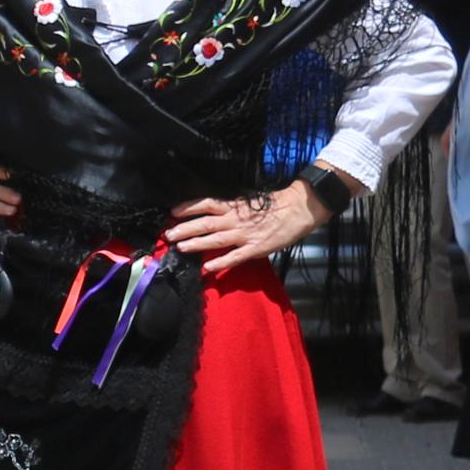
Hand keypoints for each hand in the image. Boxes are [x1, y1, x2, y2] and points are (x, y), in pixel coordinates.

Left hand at [166, 182, 319, 270]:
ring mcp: (245, 234)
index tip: (172, 211)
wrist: (300, 208)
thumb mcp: (250, 202)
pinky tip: (208, 267)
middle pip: (205, 223)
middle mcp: (236, 219)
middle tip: (169, 234)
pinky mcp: (256, 248)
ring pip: (216, 239)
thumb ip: (232, 209)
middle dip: (185, 228)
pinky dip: (221, 262)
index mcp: (235, 206)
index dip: (188, 207)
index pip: (206, 204)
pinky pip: (235, 257)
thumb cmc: (276, 204)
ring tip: (181, 248)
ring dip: (197, 244)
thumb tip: (214, 213)